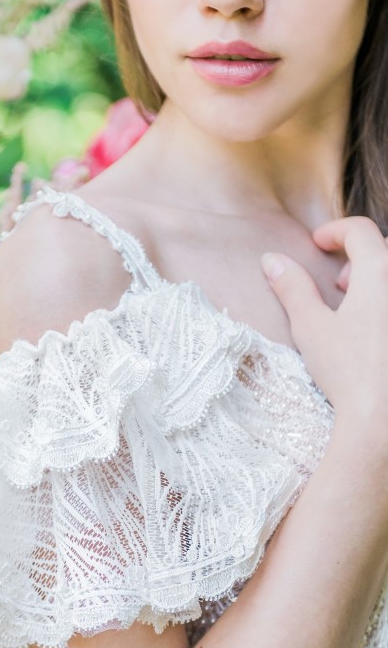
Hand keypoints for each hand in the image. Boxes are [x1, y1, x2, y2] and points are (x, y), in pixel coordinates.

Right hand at [260, 215, 387, 442]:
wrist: (382, 416)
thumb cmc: (348, 372)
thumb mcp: (311, 327)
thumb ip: (292, 288)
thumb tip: (271, 260)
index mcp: (378, 271)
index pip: (359, 231)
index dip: (335, 231)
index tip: (318, 244)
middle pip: (383, 250)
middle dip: (359, 257)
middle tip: (339, 282)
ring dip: (376, 279)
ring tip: (356, 305)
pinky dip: (383, 302)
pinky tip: (372, 330)